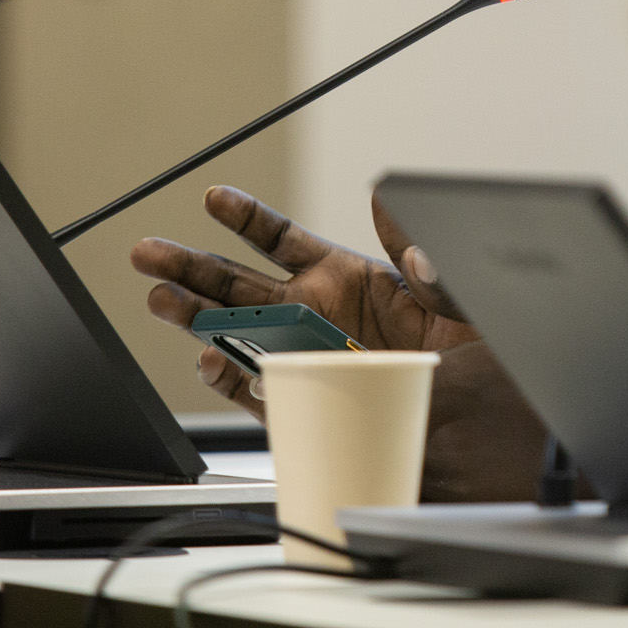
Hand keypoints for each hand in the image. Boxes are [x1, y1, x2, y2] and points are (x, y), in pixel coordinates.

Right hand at [131, 187, 554, 502]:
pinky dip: (230, 380)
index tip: (213, 197)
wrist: (479, 429)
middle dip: (193, 265)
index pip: (284, 240)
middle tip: (147, 250)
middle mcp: (317, 317)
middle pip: (241, 284)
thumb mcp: (456, 296)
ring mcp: (304, 361)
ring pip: (236, 334)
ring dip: (196, 317)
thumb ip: (421, 251)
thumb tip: (386, 197)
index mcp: (348, 279)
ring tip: (158, 298)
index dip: (247, 218)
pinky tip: (210, 361)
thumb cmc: (474, 357)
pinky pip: (255, 392)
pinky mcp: (305, 406)